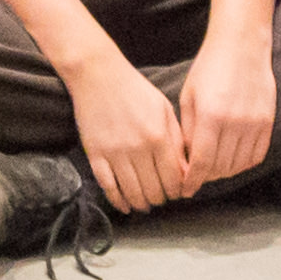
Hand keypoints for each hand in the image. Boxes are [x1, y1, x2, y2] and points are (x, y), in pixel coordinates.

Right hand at [63, 58, 191, 214]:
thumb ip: (176, 140)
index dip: (177, 191)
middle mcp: (138, 148)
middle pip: (154, 190)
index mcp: (159, 136)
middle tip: (160, 198)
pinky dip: (117, 201)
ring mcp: (115, 153)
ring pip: (132, 193)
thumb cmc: (134, 89)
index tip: (176, 192)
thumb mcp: (164, 109)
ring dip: (141, 204)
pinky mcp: (95, 154)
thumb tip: (185, 169)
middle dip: (160, 199)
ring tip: (145, 204)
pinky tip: (124, 206)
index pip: (174, 179)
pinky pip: (108, 186)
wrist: (97, 74)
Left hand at [169, 37, 275, 197]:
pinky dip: (243, 164)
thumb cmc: (209, 68)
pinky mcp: (268, 122)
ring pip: (238, 165)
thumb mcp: (189, 96)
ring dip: (224, 172)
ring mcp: (254, 124)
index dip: (192, 181)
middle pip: (220, 167)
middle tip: (196, 177)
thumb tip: (185, 161)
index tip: (185, 191)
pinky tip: (232, 159)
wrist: (242, 46)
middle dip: (206, 177)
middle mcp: (235, 123)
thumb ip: (188, 130)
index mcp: (210, 116)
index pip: (201, 163)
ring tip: (212, 168)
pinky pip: (256, 156)